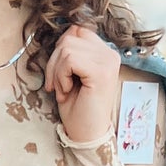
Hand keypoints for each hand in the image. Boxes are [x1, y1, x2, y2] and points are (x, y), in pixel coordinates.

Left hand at [43, 24, 119, 144]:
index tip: (58, 73)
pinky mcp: (101, 72)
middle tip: (57, 86)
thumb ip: (71, 51)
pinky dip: (60, 76)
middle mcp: (110, 54)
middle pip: (69, 37)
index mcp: (105, 52)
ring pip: (66, 48)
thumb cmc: (77, 107)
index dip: (60, 49)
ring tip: (63, 90)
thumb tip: (61, 34)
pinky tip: (67, 91)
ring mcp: (108, 62)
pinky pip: (69, 60)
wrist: (87, 134)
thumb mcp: (71, 72)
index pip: (76, 31)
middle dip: (55, 62)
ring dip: (57, 72)